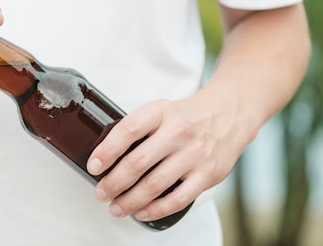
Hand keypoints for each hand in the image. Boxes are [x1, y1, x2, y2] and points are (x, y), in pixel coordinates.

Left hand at [86, 90, 246, 221]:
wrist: (229, 115)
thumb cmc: (187, 117)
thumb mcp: (161, 110)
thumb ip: (138, 128)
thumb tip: (106, 155)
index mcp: (160, 112)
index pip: (127, 131)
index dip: (107, 151)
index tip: (93, 166)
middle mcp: (177, 132)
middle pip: (138, 162)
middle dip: (113, 182)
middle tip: (101, 192)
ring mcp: (194, 154)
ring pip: (155, 184)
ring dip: (130, 200)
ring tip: (116, 207)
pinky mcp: (208, 174)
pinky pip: (178, 199)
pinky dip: (156, 209)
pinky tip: (142, 212)